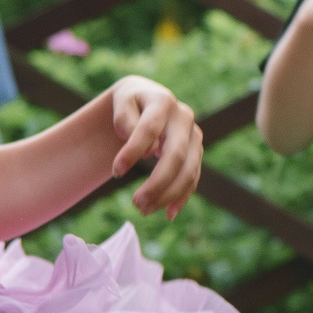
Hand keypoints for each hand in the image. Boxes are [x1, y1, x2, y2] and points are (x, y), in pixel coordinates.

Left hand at [105, 76, 202, 217]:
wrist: (149, 98)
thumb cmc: (131, 103)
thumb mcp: (122, 103)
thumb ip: (127, 120)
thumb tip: (148, 150)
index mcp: (163, 102)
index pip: (150, 129)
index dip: (133, 151)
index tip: (116, 173)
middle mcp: (184, 118)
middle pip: (176, 154)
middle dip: (157, 182)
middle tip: (136, 204)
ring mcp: (194, 135)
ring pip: (188, 169)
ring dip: (168, 194)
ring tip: (144, 210)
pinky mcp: (197, 151)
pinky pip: (194, 178)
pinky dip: (182, 197)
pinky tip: (168, 214)